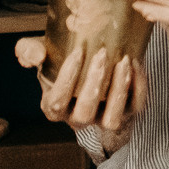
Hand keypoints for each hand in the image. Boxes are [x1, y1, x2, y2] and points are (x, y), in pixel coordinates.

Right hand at [15, 34, 141, 152]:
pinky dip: (139, 88)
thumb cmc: (63, 60)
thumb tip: (35, 56)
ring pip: (112, 118)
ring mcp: (103, 118)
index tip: (78, 52)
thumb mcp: (42, 53)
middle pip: (85, 113)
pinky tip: (137, 64)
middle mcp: (78, 118)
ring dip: (119, 91)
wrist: (91, 64)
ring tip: (124, 61)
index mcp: (54, 106)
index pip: (57, 101)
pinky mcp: (127, 112)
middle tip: (102, 54)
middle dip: (94, 83)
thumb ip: (29, 50)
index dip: (67, 78)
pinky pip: (136, 107)